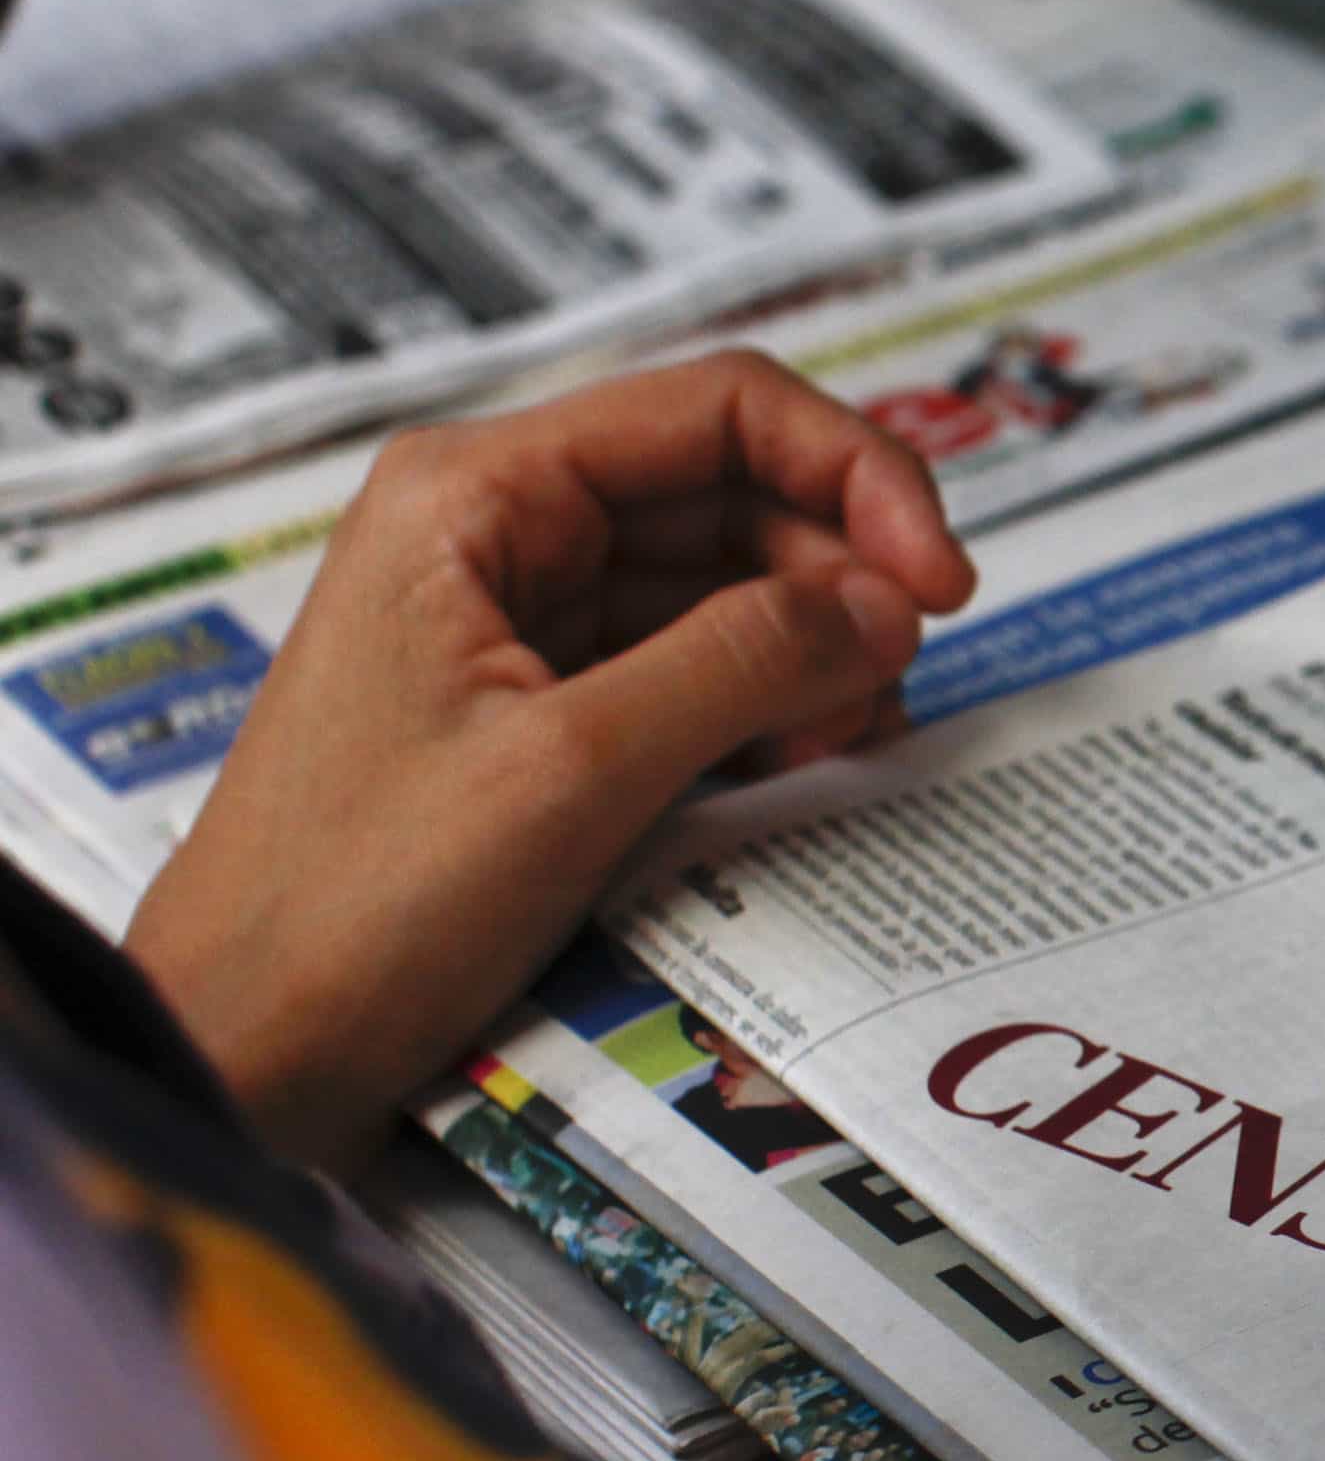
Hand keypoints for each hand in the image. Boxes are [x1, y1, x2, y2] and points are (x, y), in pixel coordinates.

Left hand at [123, 349, 974, 1168]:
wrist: (248, 1050)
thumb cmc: (354, 906)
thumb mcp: (574, 770)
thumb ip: (744, 664)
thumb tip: (889, 606)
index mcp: (478, 494)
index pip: (722, 411)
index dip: (857, 477)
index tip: (940, 587)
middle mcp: (499, 532)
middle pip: (735, 495)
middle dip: (840, 581)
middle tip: (894, 693)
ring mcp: (519, 623)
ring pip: (726, 588)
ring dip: (812, 654)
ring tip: (843, 744)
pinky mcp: (541, 713)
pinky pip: (691, 673)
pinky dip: (765, 712)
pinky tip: (797, 770)